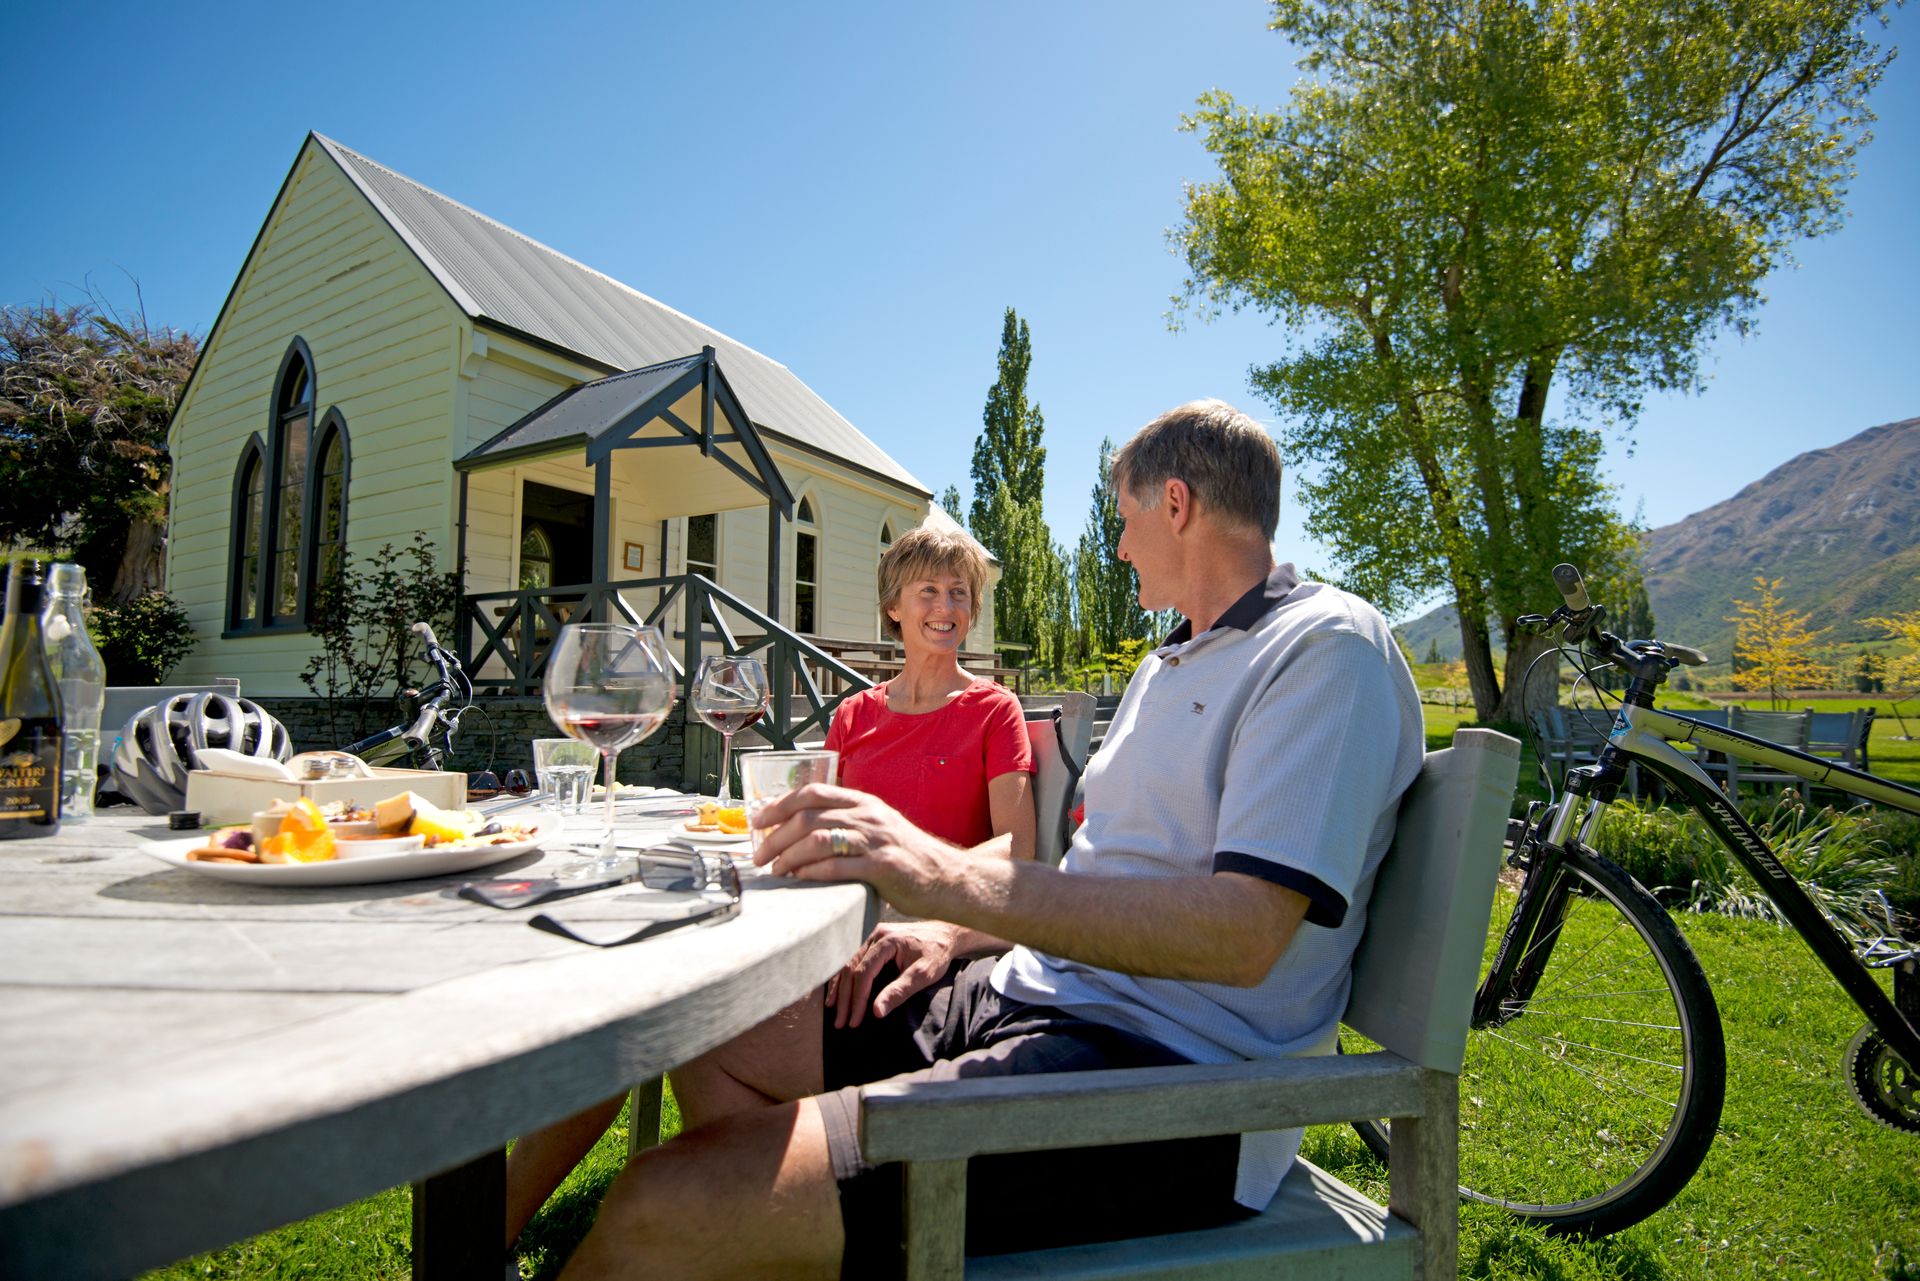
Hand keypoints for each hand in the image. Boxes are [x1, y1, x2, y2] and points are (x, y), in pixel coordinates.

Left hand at [751, 783, 960, 915]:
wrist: (948, 878)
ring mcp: (876, 840)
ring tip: (776, 871)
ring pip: (818, 838)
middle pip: (808, 816)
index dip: (779, 805)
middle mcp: (868, 816)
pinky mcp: (883, 867)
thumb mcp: (877, 828)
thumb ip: (846, 822)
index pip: (812, 792)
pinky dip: (811, 873)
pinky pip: (837, 866)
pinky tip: (799, 880)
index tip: (758, 821)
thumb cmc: (906, 857)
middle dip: (775, 836)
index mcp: (864, 802)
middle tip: (759, 856)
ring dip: (788, 856)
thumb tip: (800, 829)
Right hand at [826, 921, 965, 1027]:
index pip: (864, 973)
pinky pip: (855, 960)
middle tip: (840, 1022)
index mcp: (887, 941)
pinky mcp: (875, 941)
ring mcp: (874, 937)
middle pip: (851, 969)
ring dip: (840, 989)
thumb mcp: (923, 975)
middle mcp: (876, 935)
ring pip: (848, 964)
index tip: (854, 1020)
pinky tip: (839, 992)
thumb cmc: (938, 953)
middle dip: (845, 998)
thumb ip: (899, 991)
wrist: (947, 933)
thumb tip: (876, 1012)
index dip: (857, 999)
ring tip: (833, 1010)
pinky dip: (845, 978)